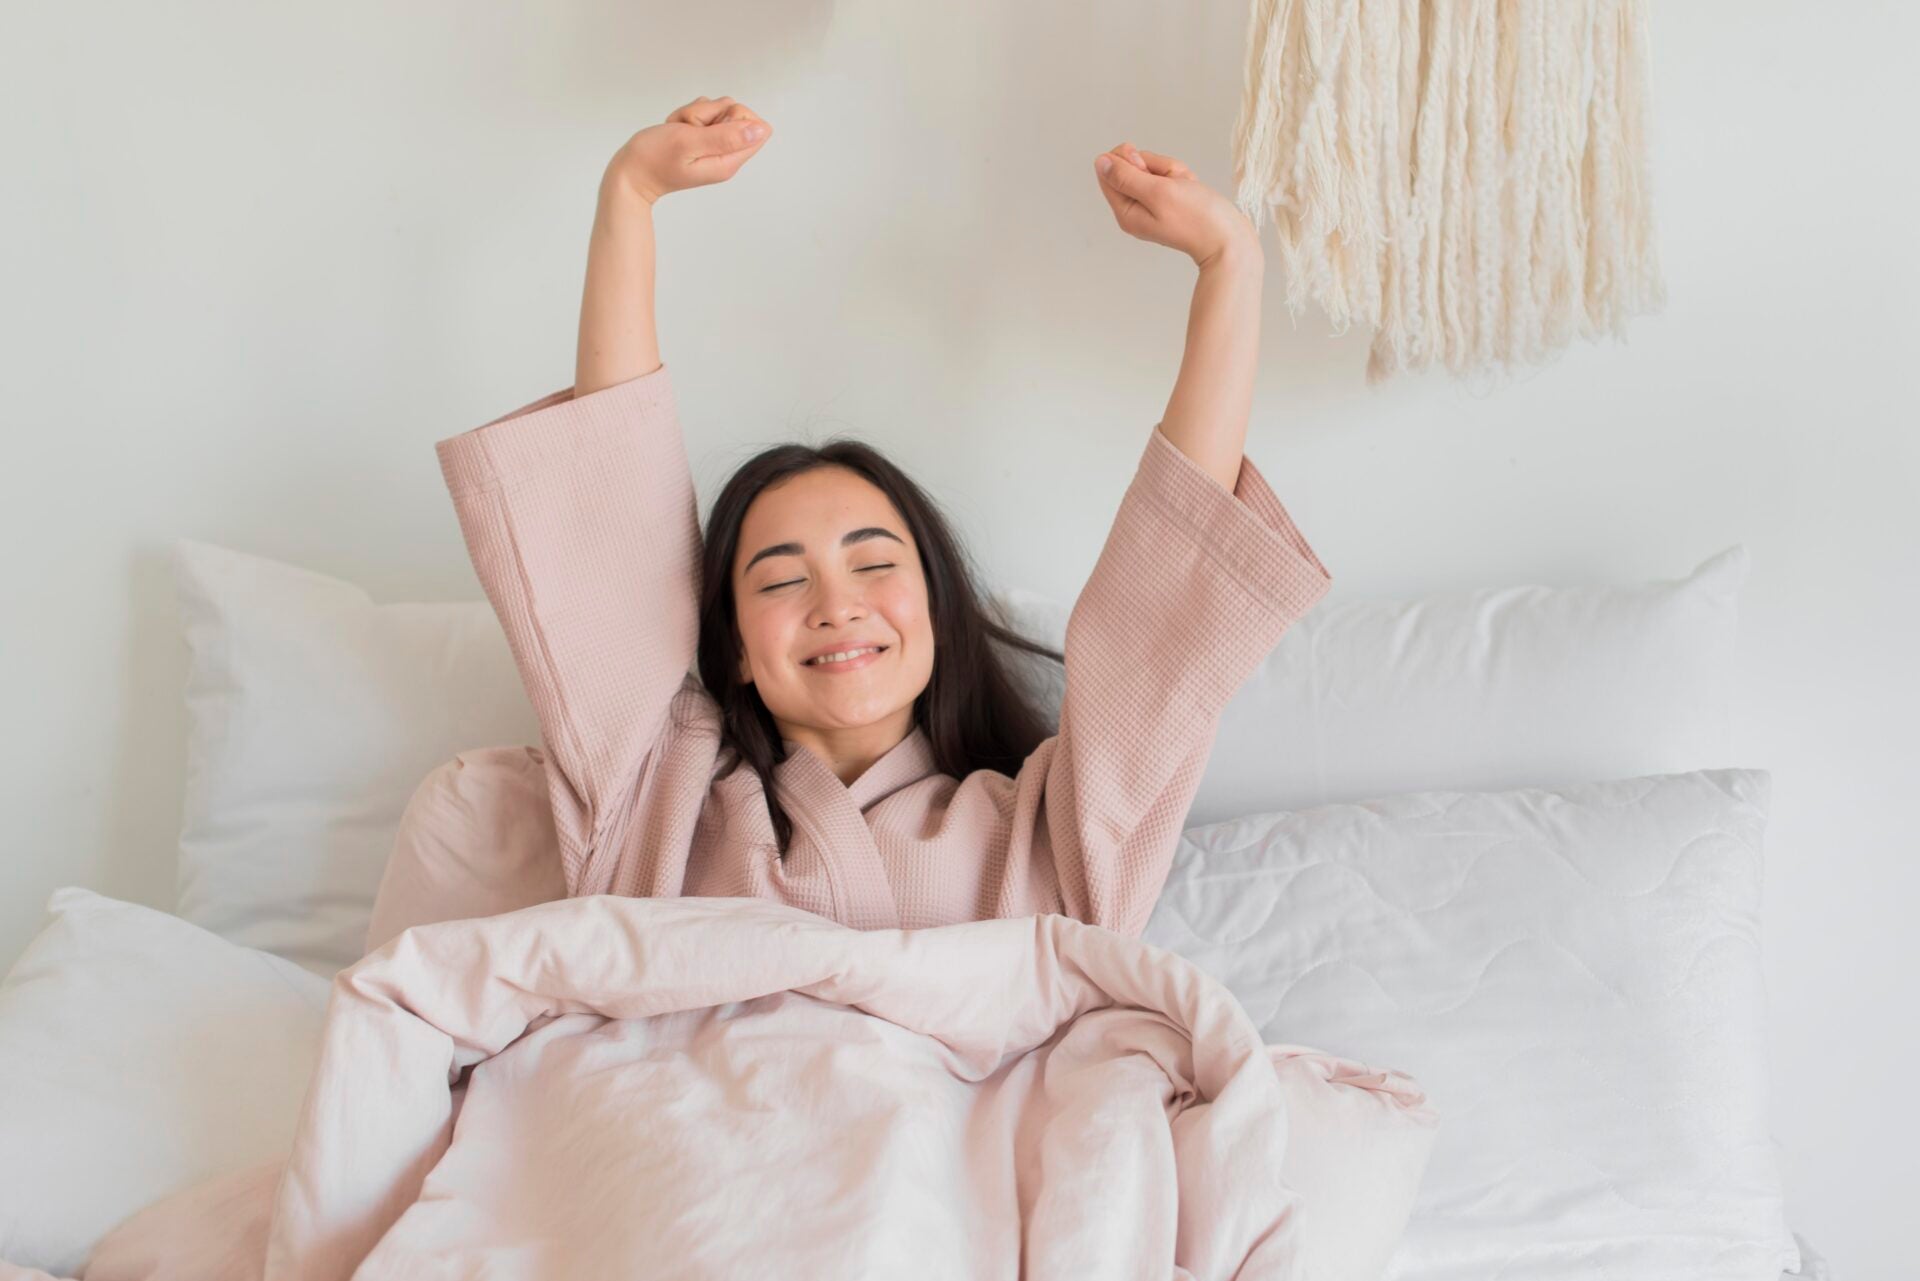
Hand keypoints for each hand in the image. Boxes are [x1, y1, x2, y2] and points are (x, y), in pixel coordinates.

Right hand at [605, 96, 772, 204]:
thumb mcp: (691, 142)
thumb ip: (727, 136)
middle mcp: (725, 154)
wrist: (630, 172)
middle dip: (709, 114)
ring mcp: (713, 146)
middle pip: (735, 113)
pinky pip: (702, 113)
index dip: (734, 116)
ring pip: (716, 110)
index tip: (710, 126)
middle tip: (689, 130)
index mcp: (729, 160)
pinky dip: (686, 117)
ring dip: (694, 114)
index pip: (757, 127)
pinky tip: (675, 131)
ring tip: (678, 132)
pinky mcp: (701, 138)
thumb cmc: (654, 159)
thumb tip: (760, 130)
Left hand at [1092, 142, 1258, 269]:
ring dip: (1172, 171)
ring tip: (1186, 187)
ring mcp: (1152, 204)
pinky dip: (1182, 177)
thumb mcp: (1156, 191)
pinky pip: (1169, 175)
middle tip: (1171, 182)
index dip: (1127, 159)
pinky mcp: (1169, 200)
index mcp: (1125, 211)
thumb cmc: (1196, 217)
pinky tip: (1191, 188)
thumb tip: (1100, 162)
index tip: (1145, 167)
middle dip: (1156, 166)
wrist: (1228, 238)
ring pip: (1154, 168)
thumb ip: (1125, 176)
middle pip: (1132, 166)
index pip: (1108, 170)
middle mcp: (1135, 209)